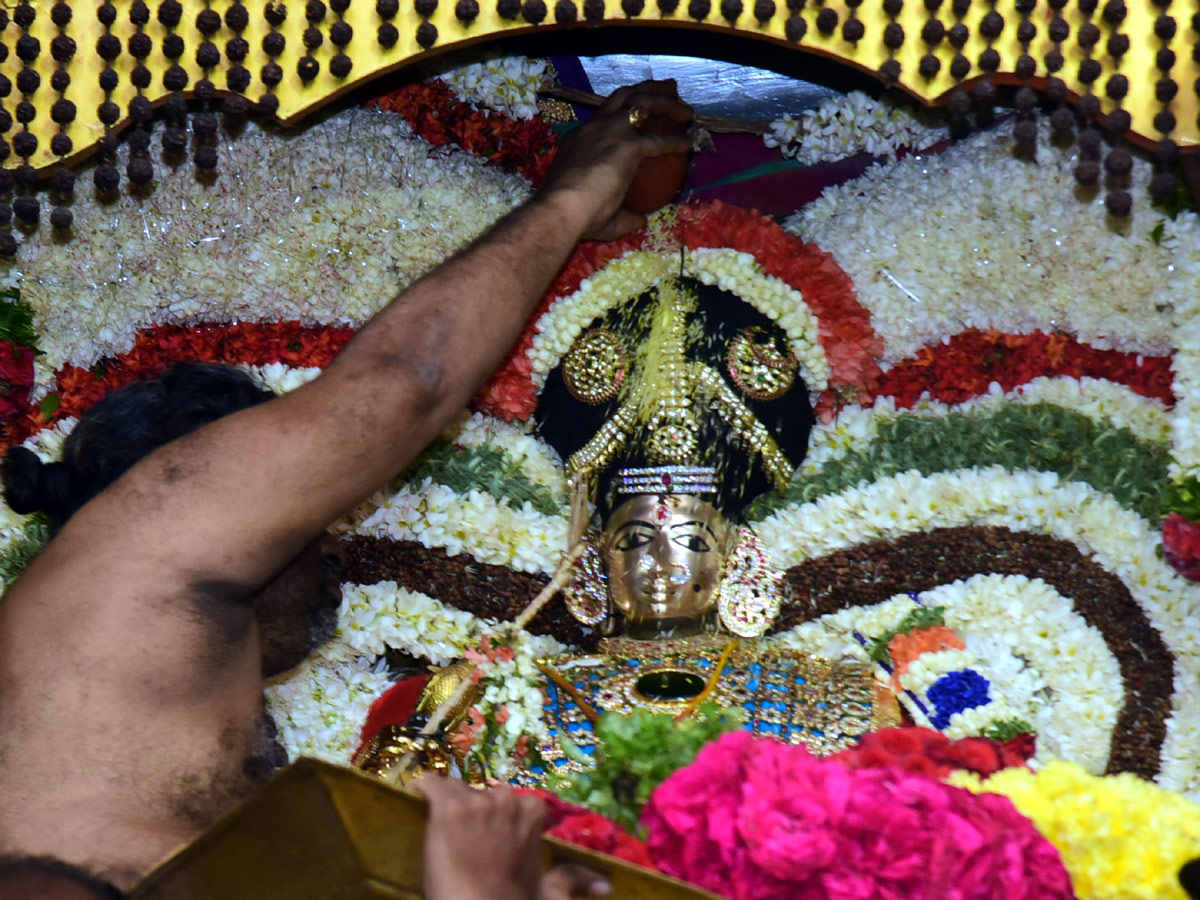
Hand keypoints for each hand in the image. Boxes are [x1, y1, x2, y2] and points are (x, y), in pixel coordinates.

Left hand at [415, 777, 610, 899]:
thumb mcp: (552, 893)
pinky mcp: (445, 808)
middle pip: (480, 794)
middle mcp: (506, 799)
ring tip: (443, 838)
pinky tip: (416, 797)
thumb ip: (575, 878)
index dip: (496, 821)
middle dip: (473, 815)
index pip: (512, 802)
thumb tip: (606, 884)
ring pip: (454, 792)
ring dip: (448, 810)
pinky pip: (428, 785)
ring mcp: (475, 802)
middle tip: (466, 846)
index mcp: (532, 812)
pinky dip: (421, 791)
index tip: (490, 842)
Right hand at [541, 80, 692, 241]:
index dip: (623, 113)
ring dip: (667, 103)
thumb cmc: (572, 213)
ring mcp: (611, 133)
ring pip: (643, 104)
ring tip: (685, 110)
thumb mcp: (593, 208)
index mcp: (579, 140)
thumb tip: (640, 221)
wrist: (562, 209)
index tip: (637, 115)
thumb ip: (620, 216)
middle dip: (648, 89)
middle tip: (667, 89)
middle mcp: (595, 128)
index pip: (603, 118)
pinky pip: (659, 139)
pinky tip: (689, 143)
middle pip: (624, 97)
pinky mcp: (628, 146)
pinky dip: (676, 140)